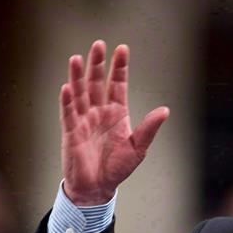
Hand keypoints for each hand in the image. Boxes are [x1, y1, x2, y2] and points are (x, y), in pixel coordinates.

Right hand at [60, 40, 168, 204]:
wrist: (98, 188)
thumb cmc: (117, 168)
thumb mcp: (138, 148)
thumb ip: (149, 128)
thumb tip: (165, 110)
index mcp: (117, 114)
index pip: (118, 85)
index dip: (120, 68)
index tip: (122, 49)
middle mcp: (99, 112)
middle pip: (97, 83)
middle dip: (98, 64)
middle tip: (99, 45)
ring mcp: (84, 120)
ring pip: (80, 93)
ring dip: (79, 76)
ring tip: (79, 58)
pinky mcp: (71, 132)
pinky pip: (68, 113)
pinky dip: (67, 100)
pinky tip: (67, 86)